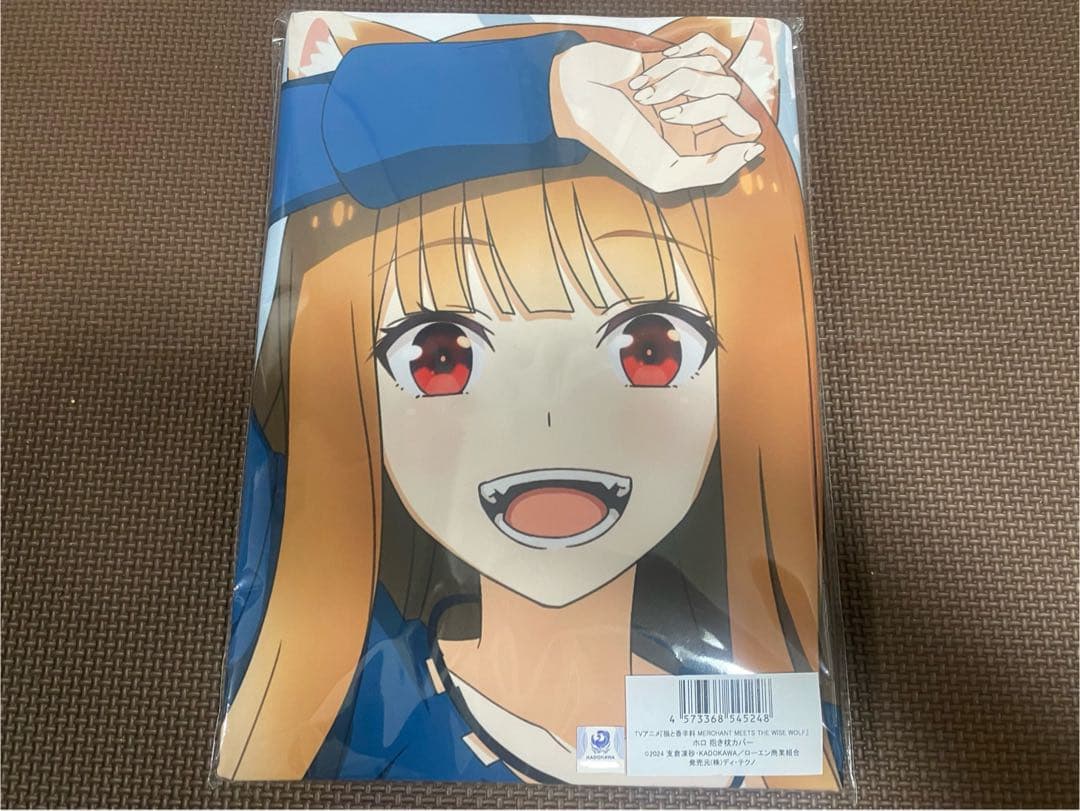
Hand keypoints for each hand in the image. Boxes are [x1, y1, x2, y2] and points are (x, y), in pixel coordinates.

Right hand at [550, 32, 763, 193]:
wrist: (580, 95)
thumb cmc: (617, 137)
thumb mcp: (664, 172)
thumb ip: (712, 170)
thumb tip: (754, 148)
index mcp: (700, 145)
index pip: (746, 131)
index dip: (730, 129)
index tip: (687, 130)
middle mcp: (701, 114)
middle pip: (732, 97)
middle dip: (698, 105)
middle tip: (662, 114)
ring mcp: (692, 83)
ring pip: (718, 70)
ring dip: (678, 80)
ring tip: (644, 93)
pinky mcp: (680, 54)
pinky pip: (707, 46)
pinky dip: (681, 55)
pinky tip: (654, 68)